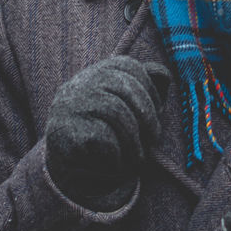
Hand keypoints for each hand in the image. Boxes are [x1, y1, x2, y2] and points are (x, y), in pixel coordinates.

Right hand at [45, 56, 169, 210]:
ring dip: (134, 140)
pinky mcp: (65, 131)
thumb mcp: (125, 101)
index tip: (158, 112)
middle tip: (154, 138)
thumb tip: (164, 76)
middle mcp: (82, 81)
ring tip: (138, 158)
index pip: (130, 67)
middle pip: (126, 88)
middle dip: (147, 115)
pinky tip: (116, 164)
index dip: (151, 91)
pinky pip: (103, 139)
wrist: (67, 156)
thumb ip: (145, 85)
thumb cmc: (105, 125)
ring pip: (116, 112)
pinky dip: (117, 156)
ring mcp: (72, 104)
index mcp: (99, 71)